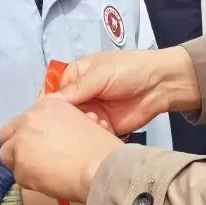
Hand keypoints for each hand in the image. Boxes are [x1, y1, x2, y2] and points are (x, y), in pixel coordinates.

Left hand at [0, 96, 123, 202]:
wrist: (100, 167)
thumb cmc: (99, 147)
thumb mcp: (81, 121)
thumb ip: (61, 122)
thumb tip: (55, 133)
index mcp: (46, 104)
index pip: (24, 119)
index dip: (30, 133)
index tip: (41, 144)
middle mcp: (29, 118)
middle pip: (6, 133)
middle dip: (15, 146)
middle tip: (31, 159)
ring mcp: (21, 140)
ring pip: (6, 155)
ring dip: (20, 164)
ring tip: (40, 173)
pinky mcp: (20, 163)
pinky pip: (18, 176)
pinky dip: (29, 181)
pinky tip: (47, 183)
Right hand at [57, 46, 200, 135]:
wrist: (160, 84)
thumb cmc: (128, 70)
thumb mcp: (99, 74)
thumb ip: (76, 89)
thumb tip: (49, 102)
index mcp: (76, 76)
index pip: (53, 91)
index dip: (48, 102)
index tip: (45, 113)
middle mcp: (81, 95)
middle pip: (62, 111)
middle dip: (65, 117)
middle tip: (73, 119)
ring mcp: (92, 112)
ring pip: (75, 124)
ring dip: (81, 126)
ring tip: (95, 120)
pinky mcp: (104, 126)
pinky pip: (91, 134)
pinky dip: (94, 133)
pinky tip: (104, 127)